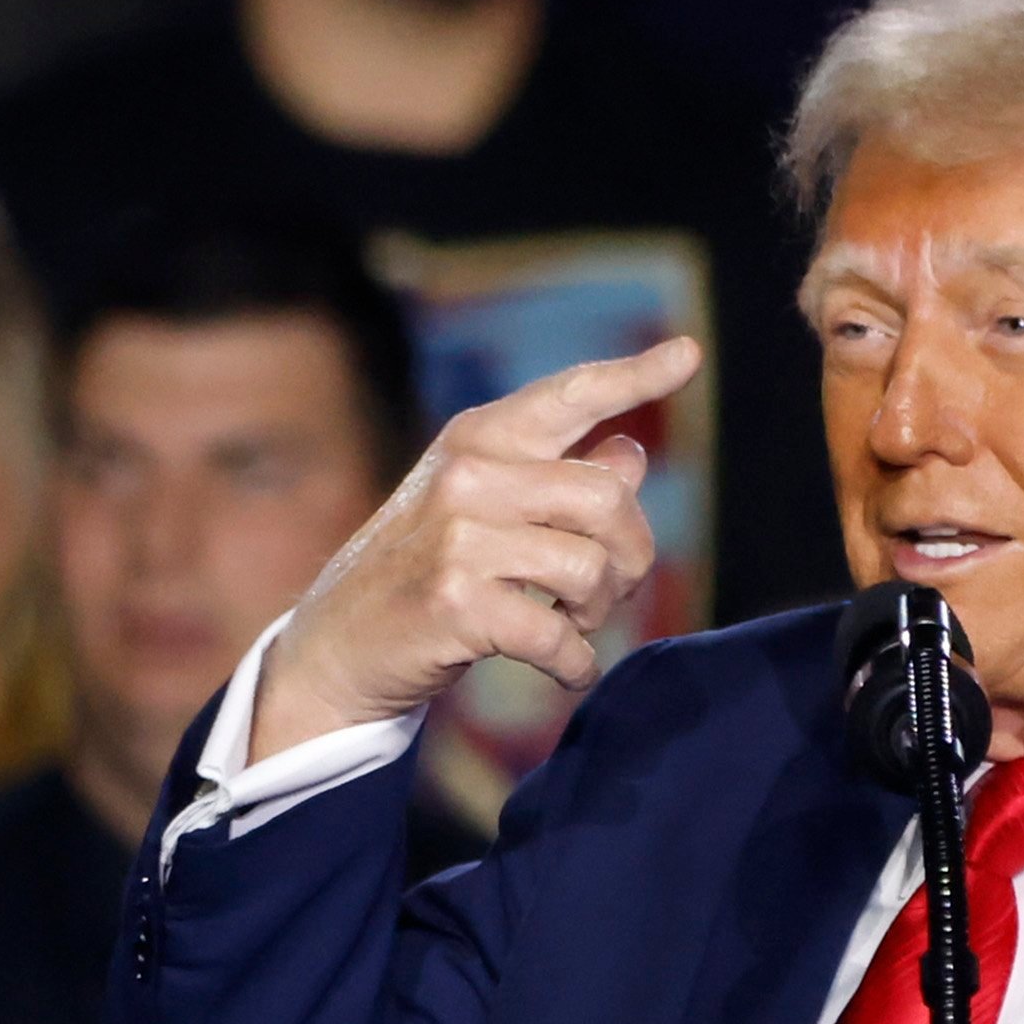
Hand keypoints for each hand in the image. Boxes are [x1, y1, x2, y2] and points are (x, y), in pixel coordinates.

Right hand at [251, 337, 699, 761]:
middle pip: (608, 499)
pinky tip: (566, 669)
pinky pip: (559, 635)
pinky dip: (575, 664)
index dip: (634, 376)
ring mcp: (458, 537)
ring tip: (573, 626)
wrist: (336, 645)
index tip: (688, 355)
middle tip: (607, 593)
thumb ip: (557, 480)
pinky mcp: (456, 602)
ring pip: (590, 569)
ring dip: (598, 613)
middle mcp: (469, 474)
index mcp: (480, 438)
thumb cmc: (422, 573)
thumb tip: (631, 453)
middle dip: (630, 556)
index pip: (570, 395)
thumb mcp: (483, 511)